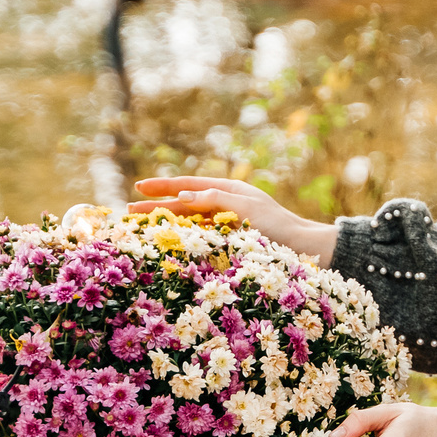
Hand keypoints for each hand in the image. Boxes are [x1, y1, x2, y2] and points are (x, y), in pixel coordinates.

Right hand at [129, 176, 336, 264]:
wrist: (307, 250)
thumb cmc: (281, 227)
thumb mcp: (247, 208)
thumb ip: (215, 200)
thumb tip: (184, 195)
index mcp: (230, 190)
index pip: (188, 185)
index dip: (163, 187)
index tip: (138, 188)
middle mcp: (227, 205)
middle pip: (185, 204)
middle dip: (157, 206)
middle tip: (129, 212)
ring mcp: (229, 224)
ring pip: (190, 221)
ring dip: (167, 223)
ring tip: (142, 228)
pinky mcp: (232, 242)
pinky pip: (202, 237)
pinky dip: (184, 238)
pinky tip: (170, 244)